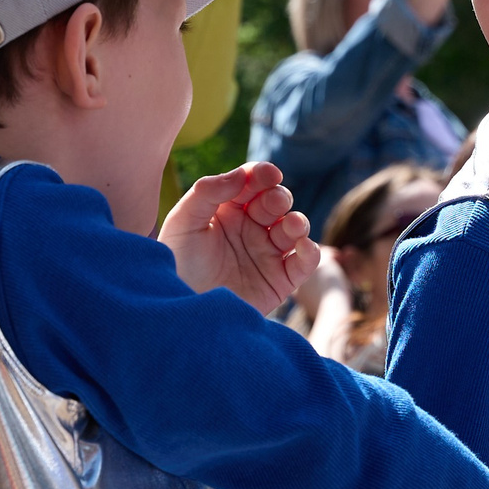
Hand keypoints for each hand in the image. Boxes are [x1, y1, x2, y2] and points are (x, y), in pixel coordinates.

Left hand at [161, 162, 317, 311]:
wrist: (184, 314)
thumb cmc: (178, 264)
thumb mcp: (183, 222)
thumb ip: (208, 192)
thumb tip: (241, 174)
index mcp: (228, 211)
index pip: (252, 184)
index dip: (262, 175)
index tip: (268, 174)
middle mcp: (251, 229)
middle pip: (276, 202)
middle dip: (278, 198)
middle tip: (273, 202)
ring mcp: (267, 254)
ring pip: (295, 228)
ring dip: (297, 222)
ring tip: (291, 225)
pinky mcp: (280, 281)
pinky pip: (304, 262)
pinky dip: (311, 252)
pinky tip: (302, 246)